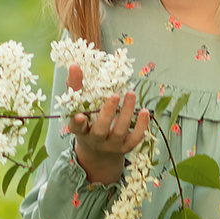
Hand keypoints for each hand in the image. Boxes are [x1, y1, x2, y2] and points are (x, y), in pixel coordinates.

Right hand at [66, 67, 150, 184]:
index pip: (76, 127)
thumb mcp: (78, 106)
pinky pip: (135, 138)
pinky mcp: (125, 147)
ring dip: (126, 113)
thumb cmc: (87, 122)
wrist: (98, 152)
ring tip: (131, 94)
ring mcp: (111, 145)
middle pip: (100, 130)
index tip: (80, 116)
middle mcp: (95, 140)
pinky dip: (141, 126)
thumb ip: (76, 86)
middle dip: (107, 113)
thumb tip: (75, 65)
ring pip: (119, 132)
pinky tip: (145, 111)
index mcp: (80, 130)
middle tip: (114, 95)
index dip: (78, 123)